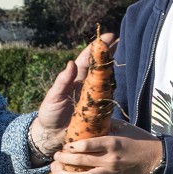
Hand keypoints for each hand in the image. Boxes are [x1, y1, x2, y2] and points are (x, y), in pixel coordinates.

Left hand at [29, 32, 117, 158]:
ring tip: (123, 53)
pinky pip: (108, 98)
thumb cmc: (50, 114)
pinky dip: (114, 88)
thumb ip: (62, 82)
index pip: (87, 60)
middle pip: (99, 66)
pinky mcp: (98, 111)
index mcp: (74, 79)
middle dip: (108, 53)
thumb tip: (71, 63)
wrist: (51, 136)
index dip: (97, 48)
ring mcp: (93, 98)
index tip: (108, 36)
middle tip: (119, 40)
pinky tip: (120, 80)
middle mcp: (85, 86)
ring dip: (113, 67)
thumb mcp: (53, 97)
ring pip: (106, 79)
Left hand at [50, 122, 163, 173]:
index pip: (86, 144)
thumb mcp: (124, 127)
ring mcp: (114, 173)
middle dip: (66, 161)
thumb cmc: (139, 139)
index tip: (64, 146)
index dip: (72, 146)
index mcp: (112, 142)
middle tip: (55, 160)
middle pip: (83, 161)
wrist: (157, 158)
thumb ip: (107, 124)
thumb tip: (90, 119)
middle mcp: (111, 159)